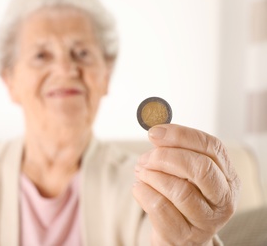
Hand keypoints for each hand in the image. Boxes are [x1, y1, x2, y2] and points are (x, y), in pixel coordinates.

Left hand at [132, 124, 240, 244]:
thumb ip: (175, 152)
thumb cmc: (180, 198)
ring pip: (179, 190)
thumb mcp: (185, 173)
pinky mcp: (184, 236)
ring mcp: (206, 221)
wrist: (178, 237)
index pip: (212, 147)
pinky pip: (160, 207)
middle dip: (165, 157)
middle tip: (145, 158)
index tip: (154, 132)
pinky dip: (143, 192)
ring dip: (152, 176)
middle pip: (200, 168)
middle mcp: (224, 200)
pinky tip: (139, 188)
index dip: (180, 135)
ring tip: (141, 173)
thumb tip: (157, 133)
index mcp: (228, 177)